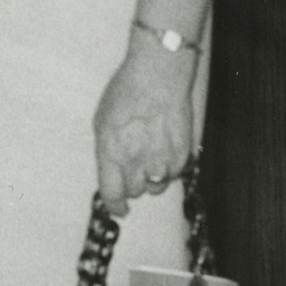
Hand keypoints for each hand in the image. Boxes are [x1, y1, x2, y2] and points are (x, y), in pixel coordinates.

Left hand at [91, 33, 197, 208]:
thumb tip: (111, 173)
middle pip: (135, 191)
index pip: (112, 194)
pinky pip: (175, 173)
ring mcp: (160, 159)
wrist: (159, 76)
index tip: (119, 209)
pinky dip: (170, 165)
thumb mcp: (103, 122)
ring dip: (153, 176)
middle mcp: (135, 161)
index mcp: (111, 152)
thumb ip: (106, 152)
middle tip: (135, 165)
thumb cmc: (128, 92)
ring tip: (152, 152)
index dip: (115, 205)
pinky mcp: (182, 155)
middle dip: (133, 182)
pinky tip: (166, 145)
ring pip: (157, 186)